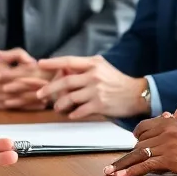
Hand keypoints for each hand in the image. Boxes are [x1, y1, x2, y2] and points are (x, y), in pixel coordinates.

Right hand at [0, 49, 51, 109]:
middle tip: (54, 89)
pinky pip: (17, 108)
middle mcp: (0, 87)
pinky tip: (40, 105)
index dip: (36, 77)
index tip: (49, 78)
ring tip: (50, 97)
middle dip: (39, 89)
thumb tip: (32, 61)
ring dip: (36, 99)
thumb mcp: (4, 57)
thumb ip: (18, 55)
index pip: (22, 75)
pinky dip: (30, 107)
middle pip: (24, 89)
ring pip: (22, 100)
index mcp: (2, 73)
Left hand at [35, 55, 149, 118]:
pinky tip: (71, 115)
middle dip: (49, 89)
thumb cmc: (117, 81)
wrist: (136, 94)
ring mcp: (96, 91)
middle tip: (40, 94)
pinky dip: (72, 114)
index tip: (40, 63)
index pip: (69, 61)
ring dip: (60, 105)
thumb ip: (84, 68)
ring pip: (70, 98)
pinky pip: (79, 111)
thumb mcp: (102, 68)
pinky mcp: (99, 105)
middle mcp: (94, 76)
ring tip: (57, 108)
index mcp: (93, 64)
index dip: (53, 62)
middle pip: (65, 82)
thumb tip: (63, 71)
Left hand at [103, 102, 176, 175]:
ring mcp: (167, 145)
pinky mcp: (170, 159)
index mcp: (170, 122)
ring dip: (122, 165)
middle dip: (125, 156)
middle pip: (139, 144)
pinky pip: (146, 165)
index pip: (144, 128)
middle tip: (111, 166)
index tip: (129, 146)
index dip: (135, 138)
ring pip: (139, 154)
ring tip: (110, 173)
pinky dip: (132, 171)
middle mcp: (166, 131)